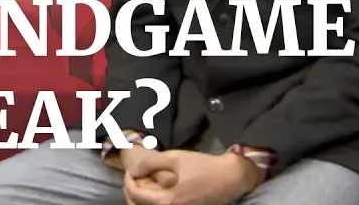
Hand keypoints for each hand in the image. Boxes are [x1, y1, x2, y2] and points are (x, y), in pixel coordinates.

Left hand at [123, 150, 250, 204]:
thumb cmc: (204, 167)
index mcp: (167, 202)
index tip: (130, 171)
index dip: (128, 181)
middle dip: (132, 193)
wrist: (230, 178)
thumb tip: (134, 170)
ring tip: (143, 185)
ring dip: (142, 200)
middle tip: (133, 179)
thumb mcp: (175, 158)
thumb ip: (151, 163)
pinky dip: (155, 202)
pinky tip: (156, 191)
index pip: (136, 195)